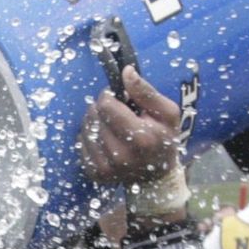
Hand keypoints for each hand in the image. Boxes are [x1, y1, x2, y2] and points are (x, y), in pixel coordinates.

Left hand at [78, 66, 183, 186]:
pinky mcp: (96, 174)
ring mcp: (106, 168)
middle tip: (117, 114)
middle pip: (93, 116)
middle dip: (102, 108)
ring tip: (112, 126)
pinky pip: (81, 144)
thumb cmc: (164, 139)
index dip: (109, 96)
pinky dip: (90, 137)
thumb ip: (146, 91)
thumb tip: (126, 72)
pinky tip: (105, 139)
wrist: (158, 176)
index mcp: (140, 138)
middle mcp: (121, 156)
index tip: (118, 98)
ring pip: (85, 129)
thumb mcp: (167, 113)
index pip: (105, 105)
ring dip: (95, 122)